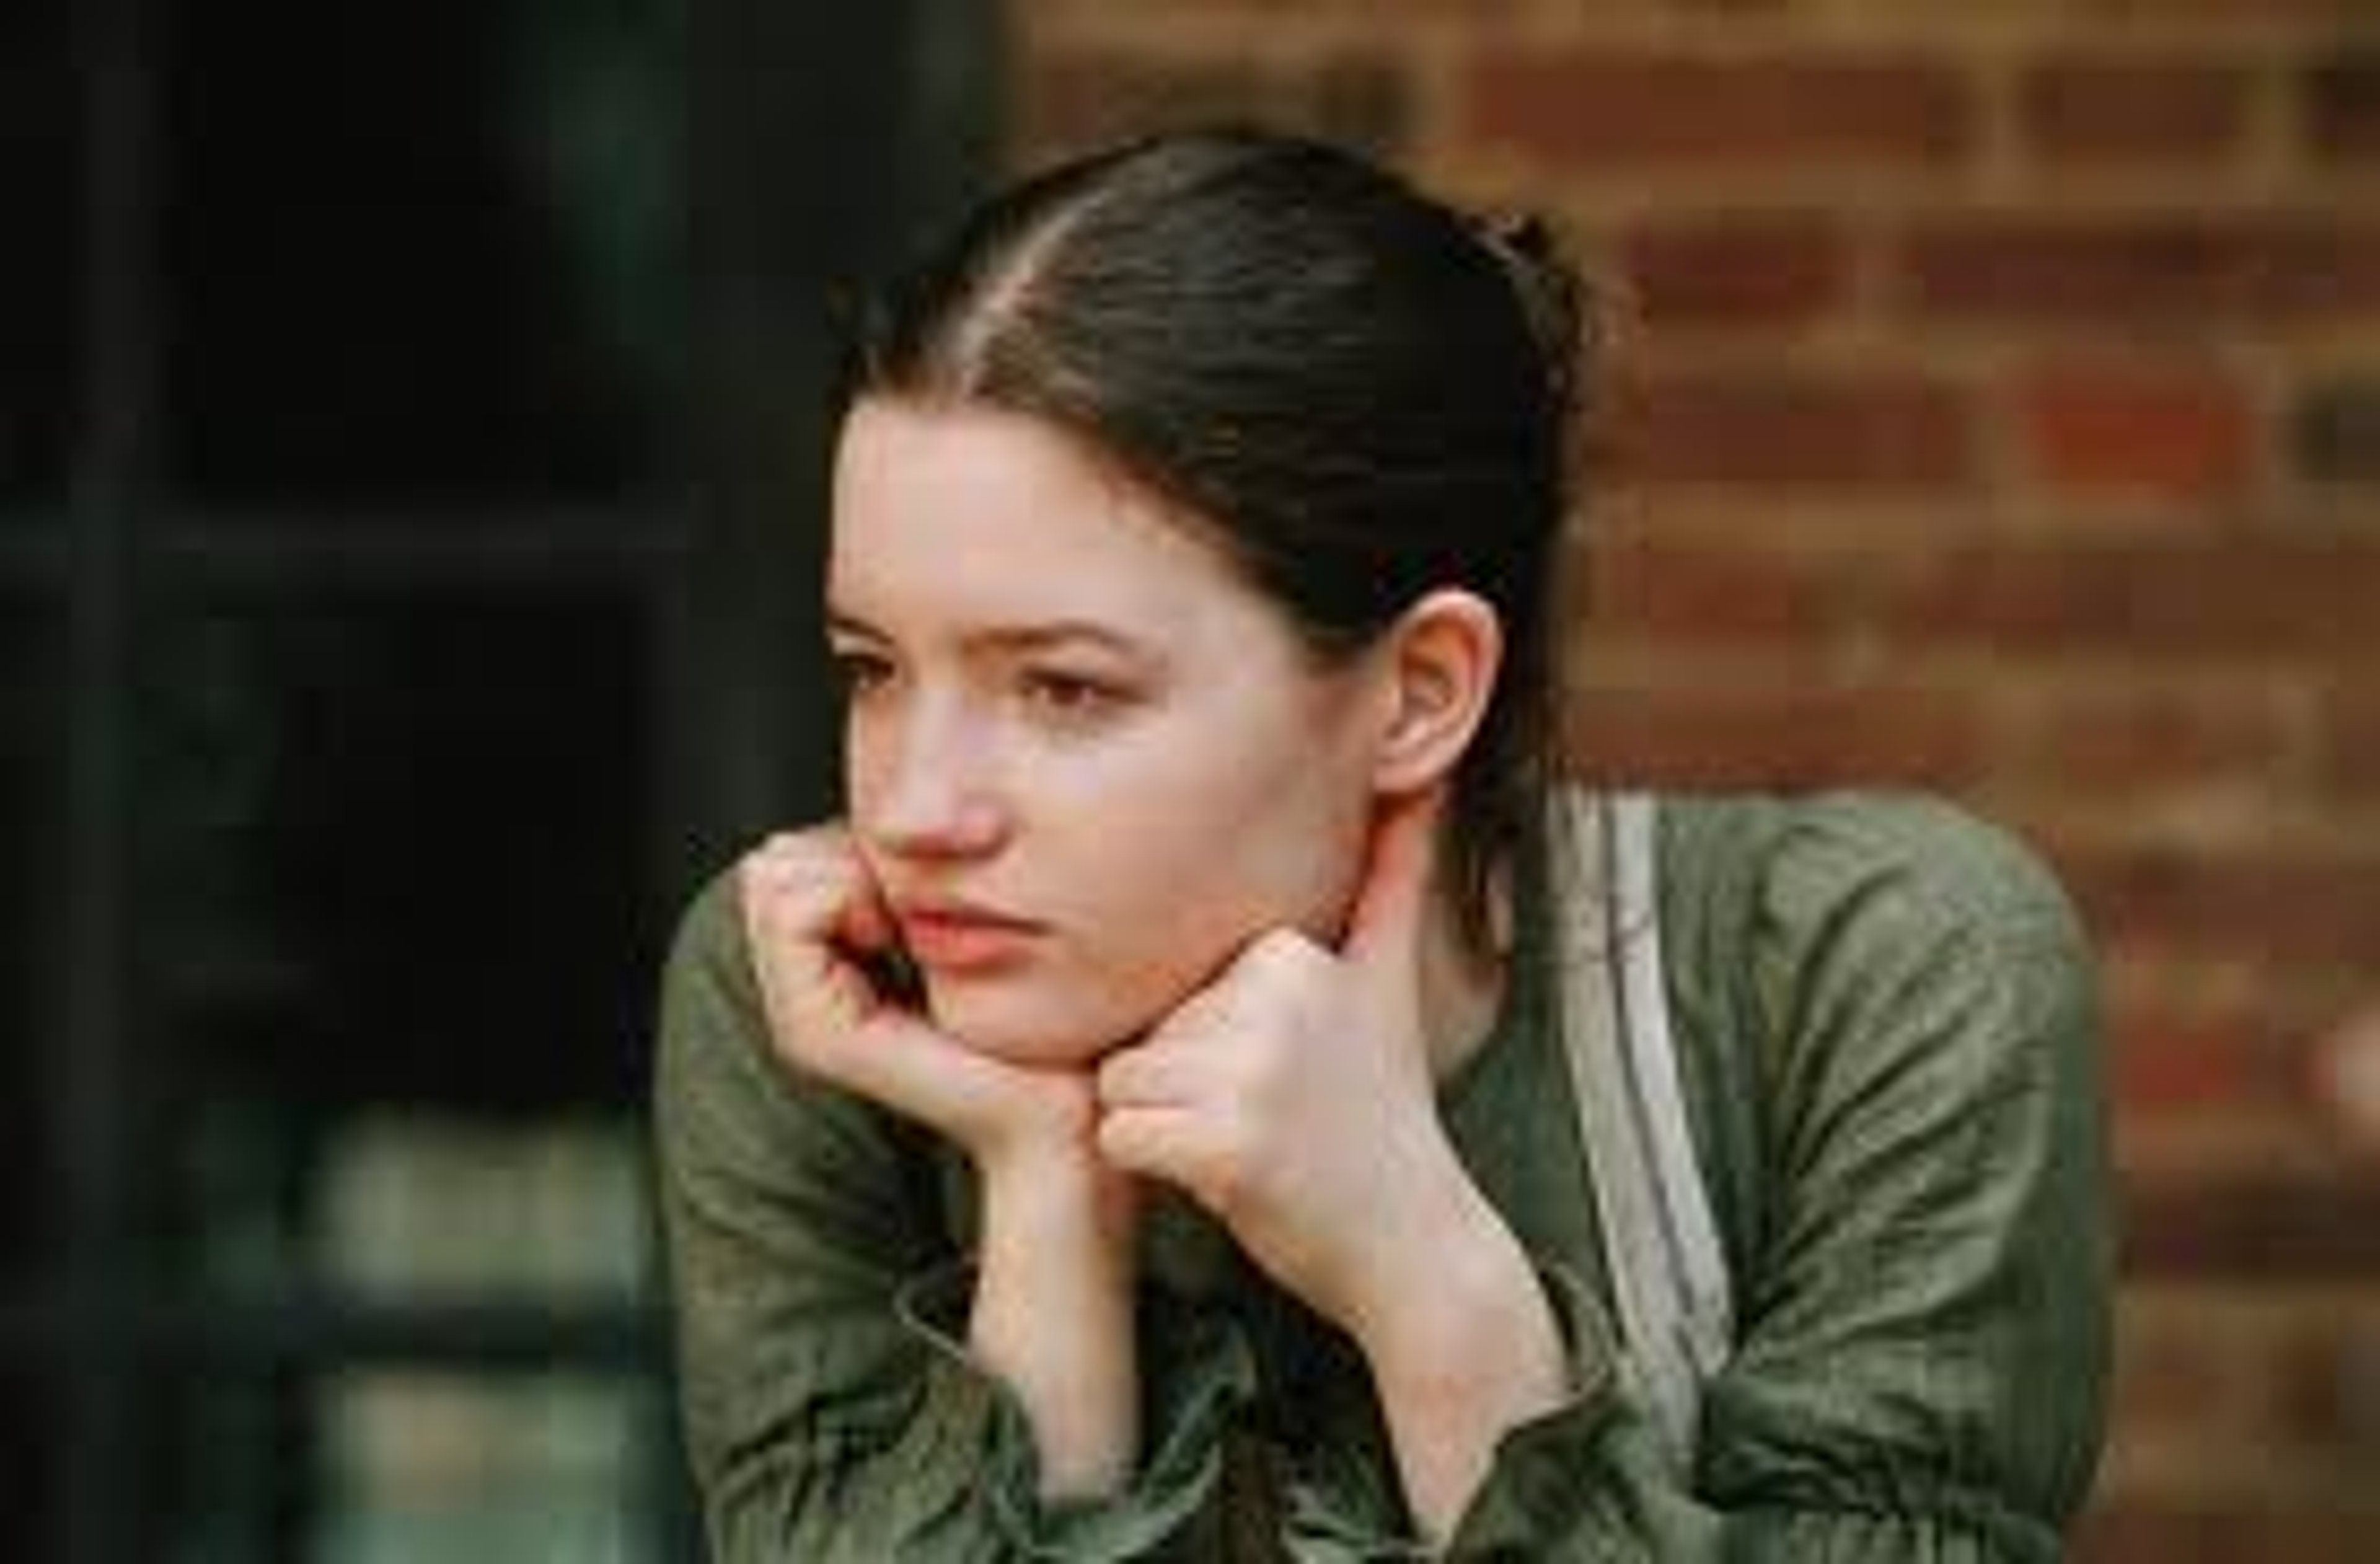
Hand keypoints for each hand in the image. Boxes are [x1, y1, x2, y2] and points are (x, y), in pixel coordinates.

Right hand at [738, 827, 1096, 1173]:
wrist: (1060, 1112)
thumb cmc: (1035, 1020)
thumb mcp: (963, 924)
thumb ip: (911, 882)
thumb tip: (892, 821)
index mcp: (831, 970)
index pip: (788, 856)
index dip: (851, 846)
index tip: (915, 890)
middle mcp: (801, 995)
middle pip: (773, 861)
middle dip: (842, 855)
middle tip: (907, 906)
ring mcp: (798, 1016)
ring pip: (772, 876)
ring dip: (846, 873)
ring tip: (901, 923)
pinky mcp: (814, 1032)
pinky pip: (791, 912)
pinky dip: (845, 895)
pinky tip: (895, 936)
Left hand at [1093, 788, 1479, 1338]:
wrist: (1412, 1240)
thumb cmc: (1381, 1113)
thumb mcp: (1387, 981)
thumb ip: (1395, 876)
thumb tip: (1425, 780)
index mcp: (1290, 952)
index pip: (1175, 980)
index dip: (1208, 1040)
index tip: (1286, 1072)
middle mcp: (1272, 1002)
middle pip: (1143, 1031)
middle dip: (1185, 1087)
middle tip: (1271, 1117)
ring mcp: (1249, 1074)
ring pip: (1120, 1083)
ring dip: (1166, 1129)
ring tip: (1250, 1145)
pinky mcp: (1222, 1147)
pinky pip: (1117, 1138)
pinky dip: (1153, 1169)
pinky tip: (1226, 1179)